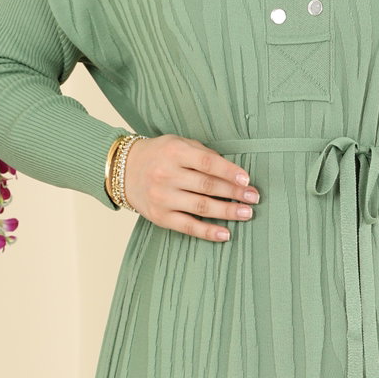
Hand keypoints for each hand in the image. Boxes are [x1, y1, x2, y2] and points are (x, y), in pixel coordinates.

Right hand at [121, 134, 260, 240]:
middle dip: (234, 192)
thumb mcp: (179, 143)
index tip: (247, 179)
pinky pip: (188, 227)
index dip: (229, 171)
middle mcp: (166, 175)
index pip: (207, 163)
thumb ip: (203, 154)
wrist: (124, 170)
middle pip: (207, 186)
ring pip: (201, 207)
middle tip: (254, 197)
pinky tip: (225, 234)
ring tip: (246, 213)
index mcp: (174, 153)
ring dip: (227, 212)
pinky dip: (208, 232)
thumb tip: (233, 171)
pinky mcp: (160, 217)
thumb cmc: (159, 154)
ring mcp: (162, 198)